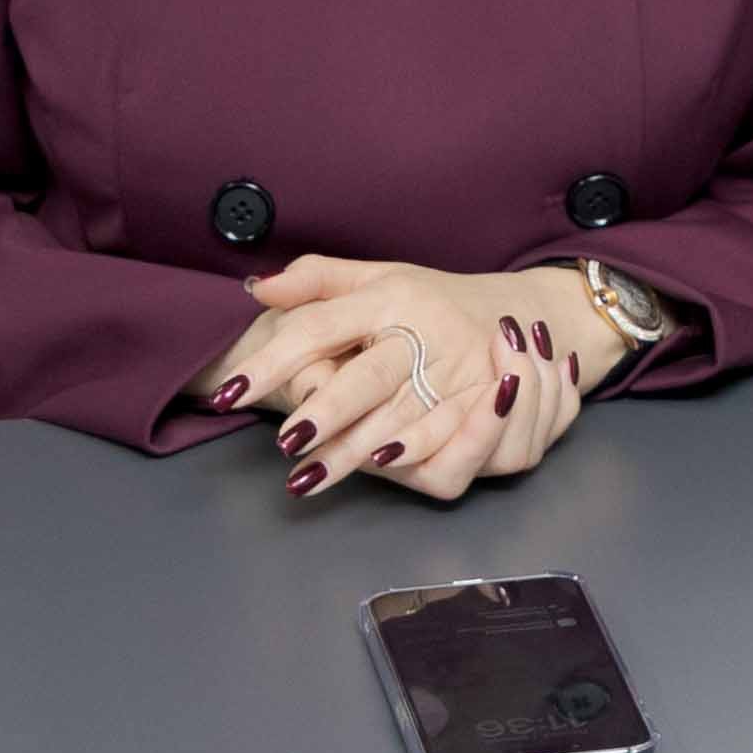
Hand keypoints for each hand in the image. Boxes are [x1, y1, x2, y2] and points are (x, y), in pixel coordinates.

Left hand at [205, 257, 594, 502]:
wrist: (521, 310)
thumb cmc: (431, 299)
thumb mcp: (380, 276)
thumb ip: (318, 278)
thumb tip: (258, 287)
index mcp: (390, 295)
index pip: (319, 325)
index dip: (272, 360)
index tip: (230, 391)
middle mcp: (424, 329)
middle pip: (368, 375)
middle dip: (328, 411)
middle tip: (286, 442)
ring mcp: (457, 366)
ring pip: (400, 415)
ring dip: (356, 449)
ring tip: (309, 476)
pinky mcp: (483, 397)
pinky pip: (445, 433)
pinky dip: (414, 451)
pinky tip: (380, 467)